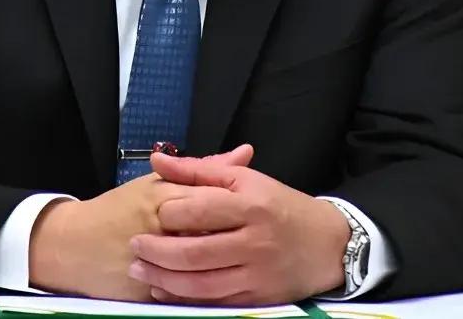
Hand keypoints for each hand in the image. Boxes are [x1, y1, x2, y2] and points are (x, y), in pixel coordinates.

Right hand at [29, 145, 254, 301]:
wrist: (74, 245)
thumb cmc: (117, 209)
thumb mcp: (156, 184)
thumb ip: (203, 170)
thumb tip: (246, 153)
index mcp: (164, 198)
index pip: (214, 203)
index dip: (236, 211)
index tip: (249, 216)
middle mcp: (161, 229)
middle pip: (212, 236)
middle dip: (234, 242)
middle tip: (246, 242)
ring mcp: (154, 262)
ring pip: (201, 268)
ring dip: (220, 267)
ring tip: (233, 262)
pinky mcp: (148, 291)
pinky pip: (185, 294)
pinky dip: (203, 291)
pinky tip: (215, 284)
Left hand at [128, 150, 349, 305]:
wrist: (328, 245)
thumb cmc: (280, 206)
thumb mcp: (246, 179)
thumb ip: (199, 170)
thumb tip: (157, 159)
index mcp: (252, 205)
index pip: (201, 210)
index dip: (170, 213)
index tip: (153, 213)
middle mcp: (255, 241)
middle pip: (196, 252)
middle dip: (158, 252)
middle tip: (134, 246)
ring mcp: (256, 274)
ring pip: (201, 284)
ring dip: (163, 280)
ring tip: (139, 270)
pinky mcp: (257, 299)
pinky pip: (213, 303)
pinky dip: (183, 299)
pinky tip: (162, 291)